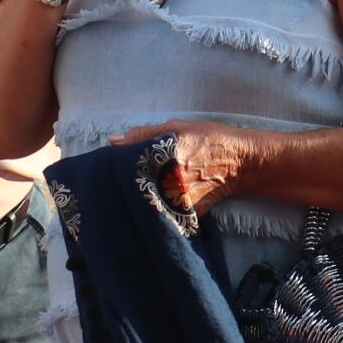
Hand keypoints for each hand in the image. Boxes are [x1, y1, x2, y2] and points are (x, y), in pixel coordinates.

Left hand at [109, 118, 267, 214]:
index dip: (112, 172)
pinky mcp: (184, 214)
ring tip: (124, 197)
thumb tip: (111, 141)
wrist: (240, 163)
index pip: (126, 170)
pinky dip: (153, 211)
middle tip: (108, 188)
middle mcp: (169, 183)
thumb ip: (143, 134)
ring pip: (145, 205)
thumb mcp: (177, 127)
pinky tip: (148, 206)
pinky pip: (161, 214)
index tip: (102, 172)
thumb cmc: (209, 139)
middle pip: (132, 190)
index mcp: (163, 159)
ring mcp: (176, 201)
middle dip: (120, 189)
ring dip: (134, 202)